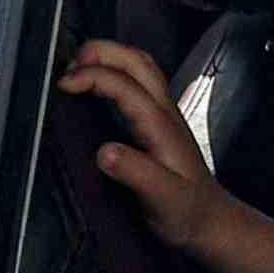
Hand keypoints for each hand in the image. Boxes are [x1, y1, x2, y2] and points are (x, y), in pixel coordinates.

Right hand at [54, 41, 228, 251]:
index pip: (124, 84)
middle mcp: (164, 112)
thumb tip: (104, 152)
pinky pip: (139, 81)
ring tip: (77, 66)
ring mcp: (164, 113)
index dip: (91, 77)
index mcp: (160, 126)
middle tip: (68, 64)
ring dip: (109, 56)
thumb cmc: (186, 212)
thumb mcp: (162, 198)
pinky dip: (115, 71)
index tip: (63, 85)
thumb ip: (135, 174)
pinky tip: (97, 84)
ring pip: (141, 66)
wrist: (210, 221)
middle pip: (136, 60)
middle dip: (100, 51)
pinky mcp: (158, 121)